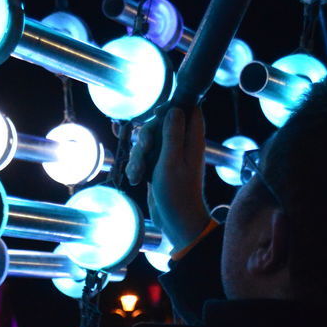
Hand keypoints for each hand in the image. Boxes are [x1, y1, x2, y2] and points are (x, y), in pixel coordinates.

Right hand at [126, 105, 208, 251]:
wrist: (176, 222)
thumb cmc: (177, 195)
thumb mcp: (171, 162)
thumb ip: (172, 134)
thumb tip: (174, 107)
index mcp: (191, 139)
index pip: (188, 107)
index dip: (172, 104)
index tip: (155, 114)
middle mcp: (181, 143)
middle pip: (160, 122)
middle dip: (146, 135)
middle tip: (144, 151)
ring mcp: (169, 154)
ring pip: (148, 140)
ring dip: (138, 155)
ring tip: (138, 174)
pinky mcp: (158, 165)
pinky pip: (143, 156)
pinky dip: (137, 166)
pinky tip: (135, 178)